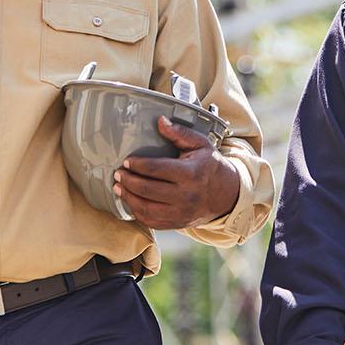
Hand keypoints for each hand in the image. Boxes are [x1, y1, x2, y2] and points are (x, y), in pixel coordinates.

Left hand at [114, 116, 240, 228]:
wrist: (226, 194)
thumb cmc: (210, 166)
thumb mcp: (200, 144)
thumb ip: (180, 133)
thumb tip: (161, 121)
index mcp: (191, 173)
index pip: (156, 169)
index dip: (138, 165)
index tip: (127, 161)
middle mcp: (185, 195)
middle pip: (147, 190)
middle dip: (128, 181)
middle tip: (118, 173)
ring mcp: (181, 212)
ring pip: (146, 209)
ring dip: (128, 198)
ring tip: (119, 187)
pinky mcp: (177, 223)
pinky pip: (152, 221)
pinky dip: (137, 212)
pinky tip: (131, 201)